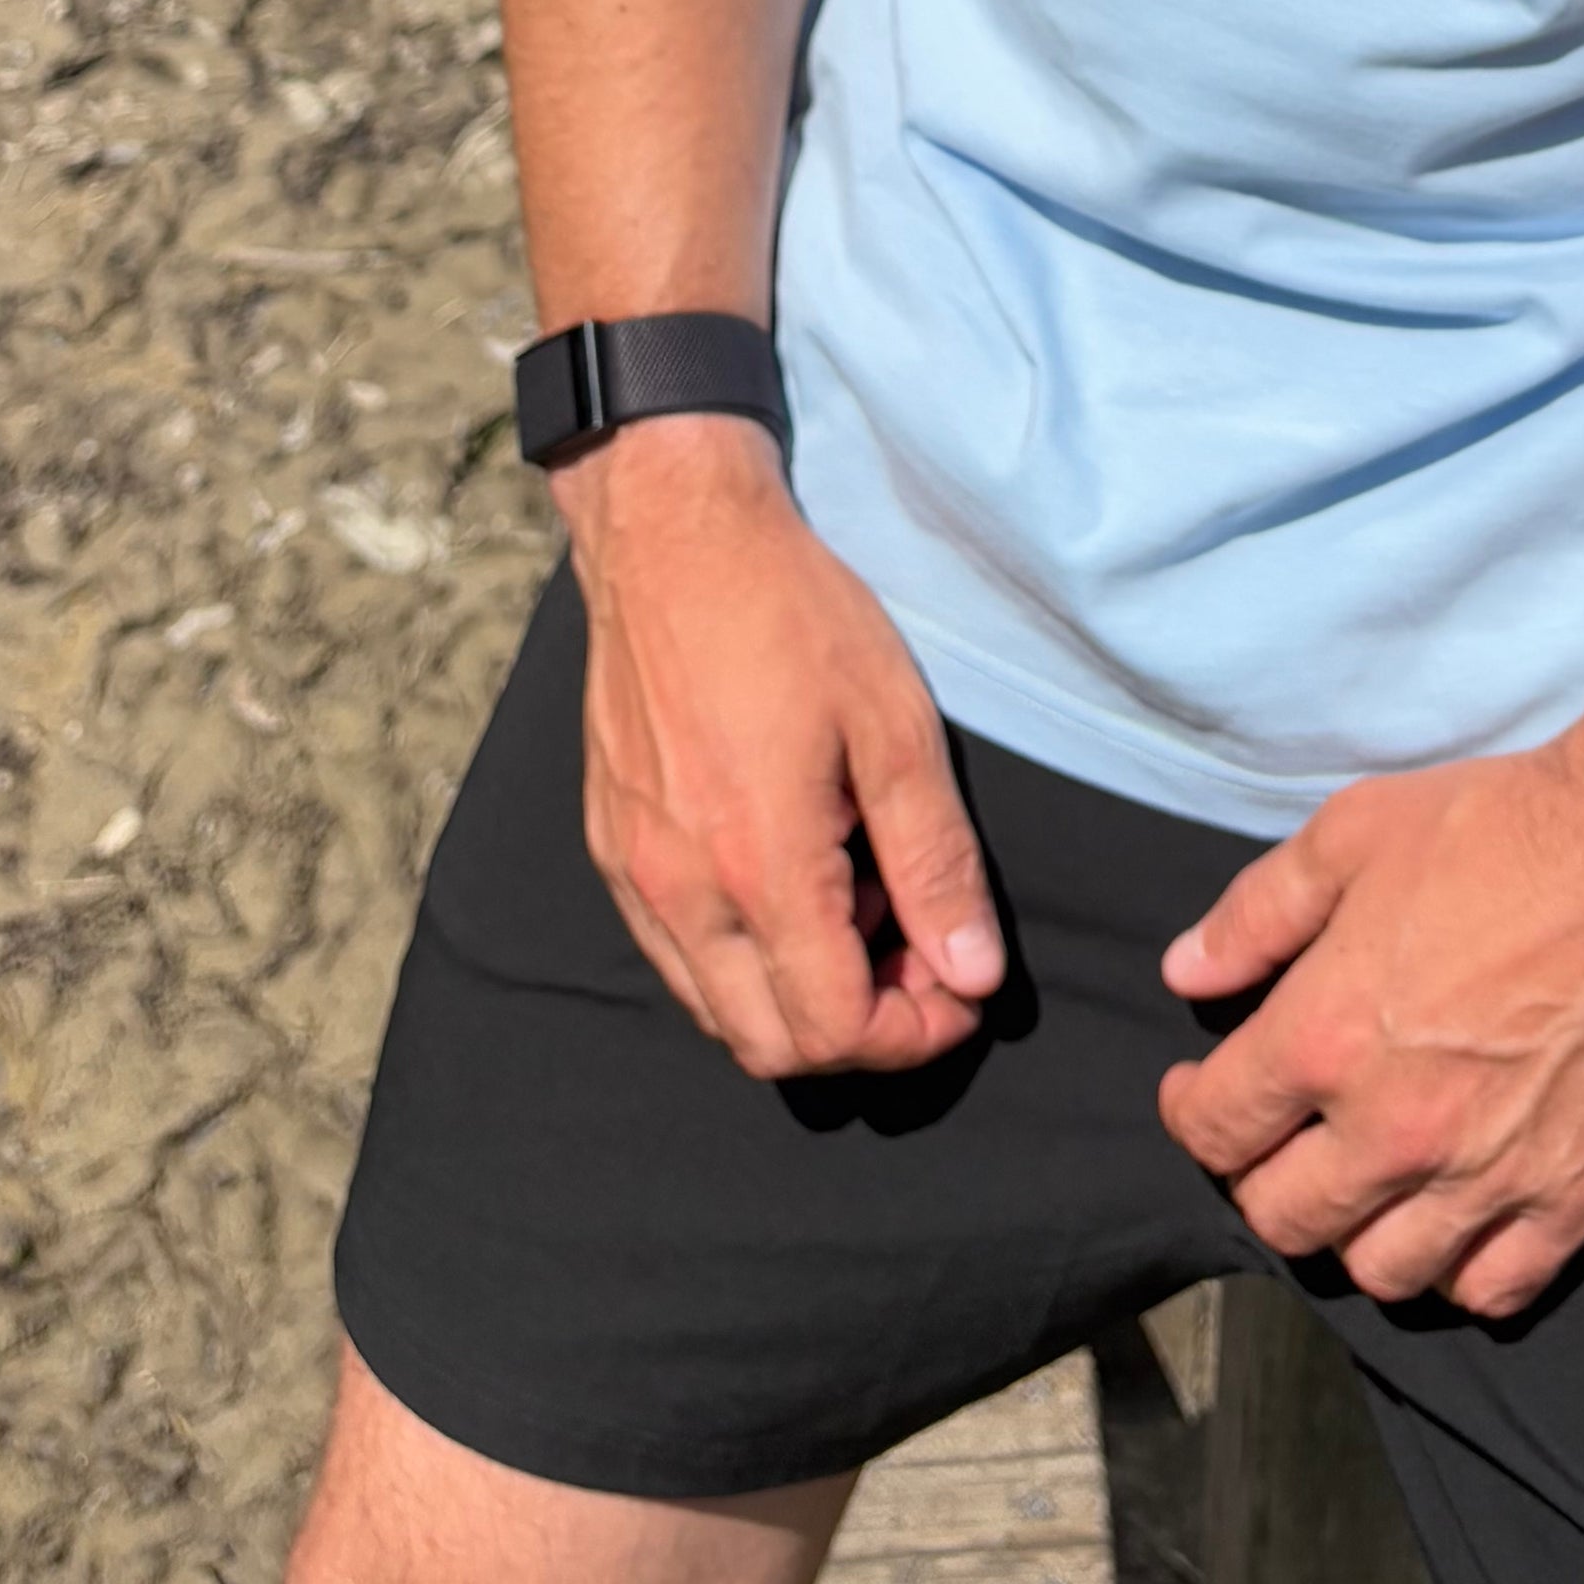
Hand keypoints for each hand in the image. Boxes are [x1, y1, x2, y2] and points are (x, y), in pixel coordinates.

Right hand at [554, 418, 1003, 1078]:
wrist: (671, 536)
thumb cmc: (789, 614)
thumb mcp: (894, 725)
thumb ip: (935, 861)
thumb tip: (972, 972)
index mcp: (756, 864)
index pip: (832, 1032)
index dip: (913, 1035)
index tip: (961, 986)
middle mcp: (679, 891)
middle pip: (770, 1047)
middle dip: (860, 1031)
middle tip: (919, 955)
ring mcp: (632, 875)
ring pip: (717, 1012)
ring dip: (799, 994)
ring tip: (858, 898)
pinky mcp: (610, 850)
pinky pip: (677, 956)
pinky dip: (744, 955)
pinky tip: (793, 871)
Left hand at [1155, 730, 1583, 1316]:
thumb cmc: (1503, 829)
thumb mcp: (1354, 833)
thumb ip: (1257, 913)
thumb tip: (1185, 972)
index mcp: (1326, 1038)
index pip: (1216, 1129)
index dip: (1191, 1114)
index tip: (1201, 1093)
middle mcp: (1396, 1130)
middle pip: (1284, 1220)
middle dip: (1260, 1184)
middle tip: (1280, 1143)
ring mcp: (1488, 1178)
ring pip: (1382, 1273)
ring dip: (1356, 1236)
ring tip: (1367, 1186)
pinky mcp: (1573, 1200)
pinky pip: (1492, 1292)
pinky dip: (1460, 1273)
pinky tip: (1457, 1223)